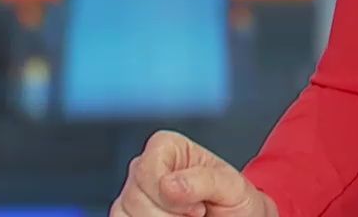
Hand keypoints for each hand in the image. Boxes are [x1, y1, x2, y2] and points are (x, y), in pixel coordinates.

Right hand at [111, 130, 273, 216]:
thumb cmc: (233, 200)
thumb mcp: (231, 186)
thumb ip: (205, 180)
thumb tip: (168, 184)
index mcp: (167, 147)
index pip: (147, 169)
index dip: (170, 194)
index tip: (197, 205)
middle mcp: (144, 168)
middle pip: (135, 198)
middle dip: (168, 216)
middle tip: (195, 215)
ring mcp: (131, 195)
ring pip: (124, 215)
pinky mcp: (126, 216)